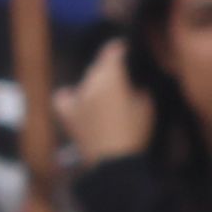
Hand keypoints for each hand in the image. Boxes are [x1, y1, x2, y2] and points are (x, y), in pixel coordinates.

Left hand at [57, 43, 152, 164]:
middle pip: (98, 68)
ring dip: (95, 85)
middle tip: (124, 83)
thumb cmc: (136, 132)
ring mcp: (76, 97)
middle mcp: (90, 82)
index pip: (112, 52)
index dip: (120, 48)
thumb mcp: (147, 105)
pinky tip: (78, 102)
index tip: (127, 50)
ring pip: (86, 82)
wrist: (115, 162)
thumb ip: (139, 85)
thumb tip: (133, 78)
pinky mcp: (67, 114)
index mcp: (110, 77)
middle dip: (110, 71)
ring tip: (107, 100)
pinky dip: (70, 97)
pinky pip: (63, 97)